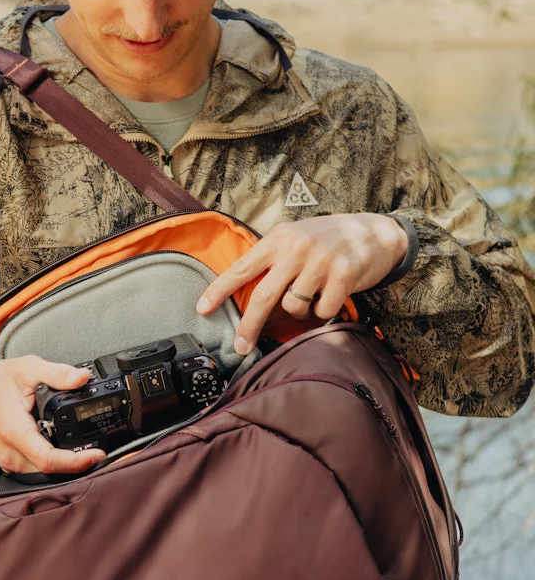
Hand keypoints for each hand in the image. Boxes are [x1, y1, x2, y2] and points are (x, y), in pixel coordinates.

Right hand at [0, 356, 107, 475]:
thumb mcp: (25, 369)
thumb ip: (56, 373)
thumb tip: (81, 377)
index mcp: (16, 432)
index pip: (49, 460)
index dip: (76, 462)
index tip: (96, 455)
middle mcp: (10, 453)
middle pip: (51, 470)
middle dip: (76, 463)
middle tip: (94, 450)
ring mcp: (8, 461)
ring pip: (43, 473)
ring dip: (64, 464)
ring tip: (80, 449)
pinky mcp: (8, 463)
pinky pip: (33, 469)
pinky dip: (50, 461)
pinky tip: (59, 449)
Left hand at [196, 213, 407, 353]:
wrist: (378, 233)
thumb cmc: (328, 240)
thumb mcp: (295, 238)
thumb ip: (271, 259)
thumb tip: (239, 290)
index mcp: (279, 238)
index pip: (241, 268)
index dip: (219, 290)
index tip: (201, 309)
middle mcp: (297, 247)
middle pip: (263, 296)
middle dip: (249, 326)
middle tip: (240, 347)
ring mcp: (321, 261)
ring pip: (294, 307)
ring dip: (300, 312)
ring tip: (313, 295)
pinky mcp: (344, 275)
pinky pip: (322, 312)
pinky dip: (324, 312)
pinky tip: (332, 296)